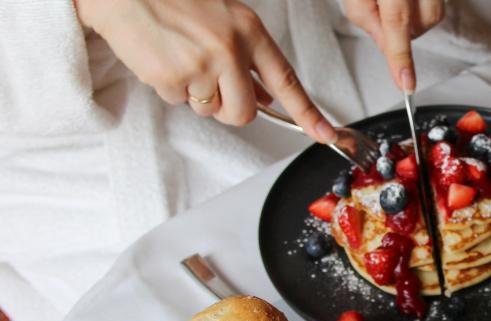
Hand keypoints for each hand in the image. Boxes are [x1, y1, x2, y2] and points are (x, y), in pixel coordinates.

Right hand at [75, 0, 335, 142]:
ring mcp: (202, 66)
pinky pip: (178, 102)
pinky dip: (170, 87)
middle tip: (209, 82)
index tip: (325, 134)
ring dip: (197, 96)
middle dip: (228, 107)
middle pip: (244, 113)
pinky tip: (162, 58)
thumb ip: (248, 58)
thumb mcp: (223, 21)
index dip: (308, 113)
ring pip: (211, 111)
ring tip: (181, 58)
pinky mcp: (174, 78)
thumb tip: (265, 98)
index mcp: (249, 31)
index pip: (287, 81)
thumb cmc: (173, 0)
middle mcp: (230, 50)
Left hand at [343, 0, 445, 91]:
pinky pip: (437, 6)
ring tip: (395, 0)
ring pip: (432, 17)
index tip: (406, 84)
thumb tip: (385, 44)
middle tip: (382, 9)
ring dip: (413, 19)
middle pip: (421, 23)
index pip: (397, 22)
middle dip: (402, 29)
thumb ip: (365, 17)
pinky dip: (421, 9)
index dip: (401, 58)